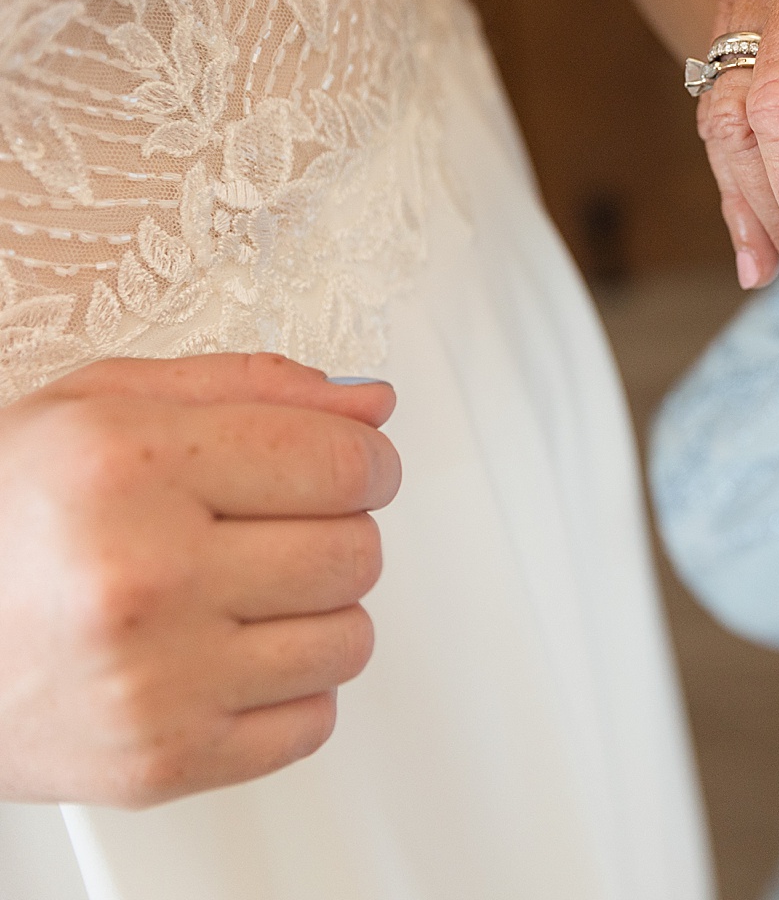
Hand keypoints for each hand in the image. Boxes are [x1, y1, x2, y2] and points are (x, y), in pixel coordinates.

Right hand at [0, 354, 400, 807]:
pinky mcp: (164, 761)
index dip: (365, 461)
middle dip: (334, 532)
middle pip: (357, 552)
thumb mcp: (101, 406)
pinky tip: (224, 657)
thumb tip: (369, 404)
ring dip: (316, 614)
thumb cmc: (2, 519)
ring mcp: (155, 680)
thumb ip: (251, 389)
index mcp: (129, 467)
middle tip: (269, 532)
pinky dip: (288, 691)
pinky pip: (314, 722)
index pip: (344, 463)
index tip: (349, 466)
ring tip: (239, 597)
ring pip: (350, 639)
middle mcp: (144, 576)